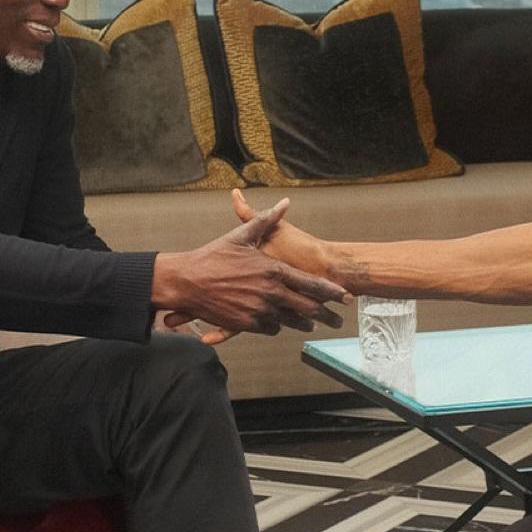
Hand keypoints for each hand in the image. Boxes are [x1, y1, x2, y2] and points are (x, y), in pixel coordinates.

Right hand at [154, 200, 349, 338]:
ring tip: (311, 325)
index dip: (331, 292)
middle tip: (336, 320)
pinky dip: (277, 325)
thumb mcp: (240, 236)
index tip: (345, 297)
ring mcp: (260, 310)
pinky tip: (278, 322)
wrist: (186, 282)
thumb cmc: (212, 257)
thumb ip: (266, 221)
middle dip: (325, 316)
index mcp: (273, 270)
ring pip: (291, 322)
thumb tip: (284, 203)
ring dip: (303, 324)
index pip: (311, 284)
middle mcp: (271, 292)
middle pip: (308, 308)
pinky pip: (272, 328)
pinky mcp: (248, 324)